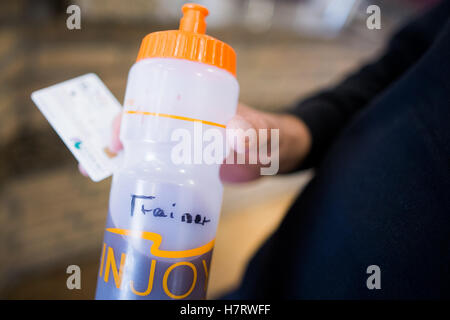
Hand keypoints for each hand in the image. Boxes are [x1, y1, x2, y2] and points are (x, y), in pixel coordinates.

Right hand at [79, 103, 310, 182]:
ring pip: (146, 150)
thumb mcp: (263, 133)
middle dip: (116, 140)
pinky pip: (160, 171)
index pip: (155, 103)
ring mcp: (185, 149)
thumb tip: (232, 136)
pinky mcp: (189, 170)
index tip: (114, 135)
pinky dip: (142, 179)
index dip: (129, 115)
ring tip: (97, 175)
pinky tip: (129, 194)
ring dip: (122, 161)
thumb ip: (253, 134)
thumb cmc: (272, 135)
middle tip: (97, 161)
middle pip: (141, 127)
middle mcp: (185, 126)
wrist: (279, 155)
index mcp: (196, 108)